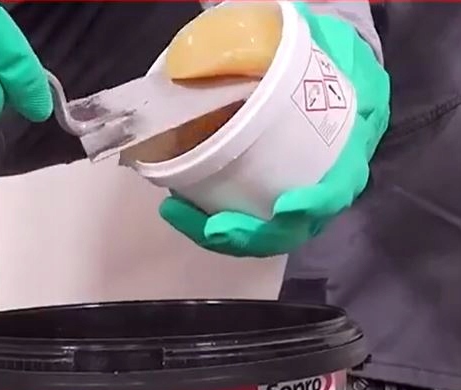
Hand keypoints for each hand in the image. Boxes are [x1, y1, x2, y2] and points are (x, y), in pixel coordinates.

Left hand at [159, 2, 390, 256]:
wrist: (324, 76)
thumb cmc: (326, 66)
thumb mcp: (328, 49)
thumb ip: (313, 46)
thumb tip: (280, 22)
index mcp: (346, 155)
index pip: (336, 192)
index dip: (314, 205)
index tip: (286, 206)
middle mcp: (321, 191)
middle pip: (289, 231)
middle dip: (251, 234)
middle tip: (216, 227)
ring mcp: (290, 205)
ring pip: (257, 235)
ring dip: (217, 234)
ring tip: (178, 212)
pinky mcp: (261, 207)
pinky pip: (235, 225)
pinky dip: (203, 223)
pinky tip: (174, 205)